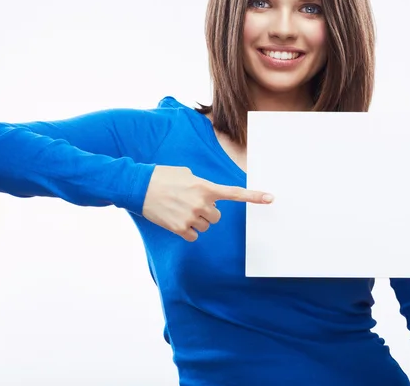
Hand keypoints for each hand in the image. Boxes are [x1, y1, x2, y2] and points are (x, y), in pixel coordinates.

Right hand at [142, 165, 273, 241]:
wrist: (139, 186)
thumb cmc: (162, 177)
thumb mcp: (186, 174)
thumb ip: (201, 185)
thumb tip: (206, 196)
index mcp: (205, 187)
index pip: (234, 193)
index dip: (254, 196)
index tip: (271, 198)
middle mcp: (201, 203)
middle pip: (217, 217)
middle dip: (208, 212)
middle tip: (192, 203)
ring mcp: (190, 217)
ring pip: (205, 226)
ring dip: (196, 220)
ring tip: (180, 209)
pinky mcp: (179, 228)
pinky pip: (193, 236)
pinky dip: (186, 230)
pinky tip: (175, 219)